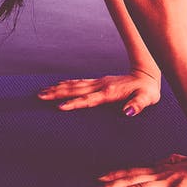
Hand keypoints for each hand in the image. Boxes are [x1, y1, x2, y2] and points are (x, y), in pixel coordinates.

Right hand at [37, 68, 159, 114]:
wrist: (146, 74)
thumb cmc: (147, 91)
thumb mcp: (147, 99)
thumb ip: (137, 105)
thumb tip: (127, 112)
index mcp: (109, 93)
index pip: (88, 100)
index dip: (74, 103)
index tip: (59, 107)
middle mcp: (100, 86)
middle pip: (74, 90)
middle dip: (56, 93)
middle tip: (39, 96)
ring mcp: (98, 82)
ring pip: (74, 85)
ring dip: (58, 88)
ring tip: (43, 91)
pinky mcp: (99, 82)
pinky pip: (79, 82)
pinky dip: (66, 83)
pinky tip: (59, 85)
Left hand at [95, 152, 186, 186]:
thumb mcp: (182, 164)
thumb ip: (171, 163)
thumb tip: (164, 161)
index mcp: (160, 170)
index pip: (133, 172)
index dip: (116, 175)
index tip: (100, 178)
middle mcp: (161, 175)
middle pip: (132, 180)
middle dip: (113, 185)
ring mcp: (171, 182)